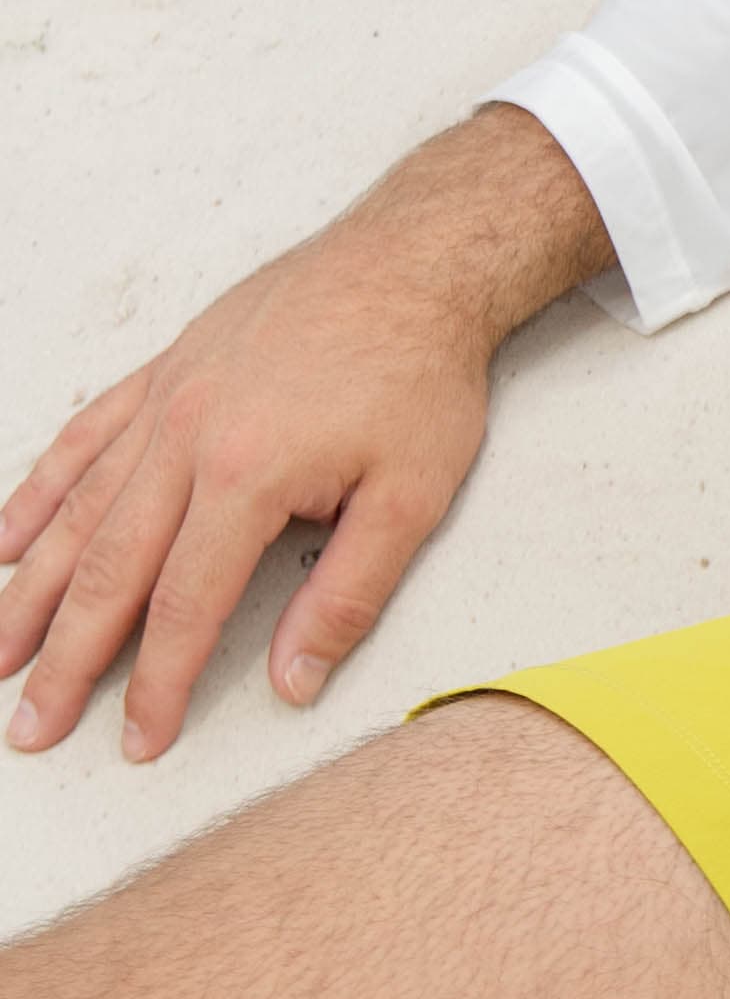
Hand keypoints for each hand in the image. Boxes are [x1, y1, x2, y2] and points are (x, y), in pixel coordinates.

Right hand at [2, 108, 609, 765]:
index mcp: (246, 475)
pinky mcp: (165, 368)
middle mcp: (185, 437)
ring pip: (76, 509)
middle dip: (64, 659)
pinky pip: (83, 438)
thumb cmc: (419, 370)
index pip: (185, 607)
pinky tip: (6, 541)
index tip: (139, 740)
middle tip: (31, 727)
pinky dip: (38, 492)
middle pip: (106, 570)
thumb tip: (295, 681)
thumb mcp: (413, 495)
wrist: (414, 258)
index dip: (158, 683)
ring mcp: (166, 399)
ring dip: (30, 589)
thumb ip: (348, 595)